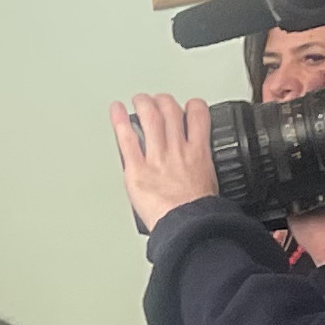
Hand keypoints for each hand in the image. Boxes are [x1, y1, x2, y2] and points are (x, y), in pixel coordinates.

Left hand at [111, 95, 223, 236]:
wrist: (188, 225)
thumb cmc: (198, 212)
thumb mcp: (209, 183)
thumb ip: (199, 169)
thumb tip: (196, 171)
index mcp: (198, 152)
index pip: (198, 115)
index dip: (192, 105)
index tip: (187, 105)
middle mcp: (177, 150)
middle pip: (170, 112)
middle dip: (163, 101)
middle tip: (157, 99)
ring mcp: (157, 157)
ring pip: (150, 118)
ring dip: (144, 104)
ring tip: (138, 99)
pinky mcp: (137, 169)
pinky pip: (127, 139)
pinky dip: (119, 122)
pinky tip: (116, 111)